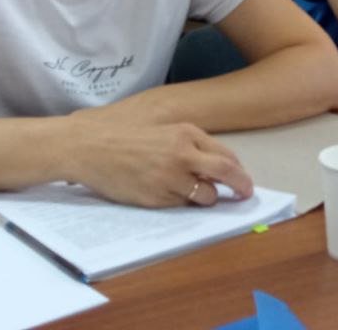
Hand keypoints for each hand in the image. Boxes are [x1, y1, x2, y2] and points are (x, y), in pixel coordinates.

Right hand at [64, 112, 252, 208]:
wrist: (92, 148)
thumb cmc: (127, 138)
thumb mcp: (164, 132)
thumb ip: (190, 146)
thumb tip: (216, 168)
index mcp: (186, 134)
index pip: (225, 155)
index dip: (239, 170)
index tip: (244, 180)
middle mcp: (182, 154)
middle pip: (225, 173)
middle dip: (240, 185)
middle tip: (245, 195)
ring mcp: (170, 177)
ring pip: (205, 196)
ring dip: (209, 199)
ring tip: (200, 196)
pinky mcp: (156, 198)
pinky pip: (181, 206)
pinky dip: (184, 204)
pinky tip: (172, 197)